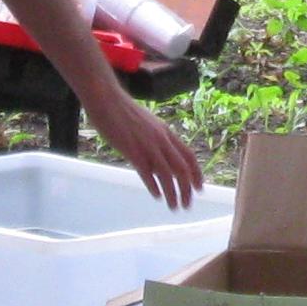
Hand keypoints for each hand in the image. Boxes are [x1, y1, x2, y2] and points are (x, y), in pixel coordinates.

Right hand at [85, 79, 204, 209]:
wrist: (107, 99)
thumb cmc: (123, 111)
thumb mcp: (148, 124)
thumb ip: (156, 139)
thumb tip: (159, 156)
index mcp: (166, 132)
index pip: (189, 156)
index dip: (197, 173)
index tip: (199, 188)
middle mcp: (162, 140)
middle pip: (182, 168)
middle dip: (187, 189)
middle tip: (187, 204)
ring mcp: (148, 145)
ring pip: (168, 174)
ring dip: (173, 193)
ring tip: (173, 206)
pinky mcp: (132, 150)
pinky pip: (147, 173)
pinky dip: (154, 187)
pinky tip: (157, 196)